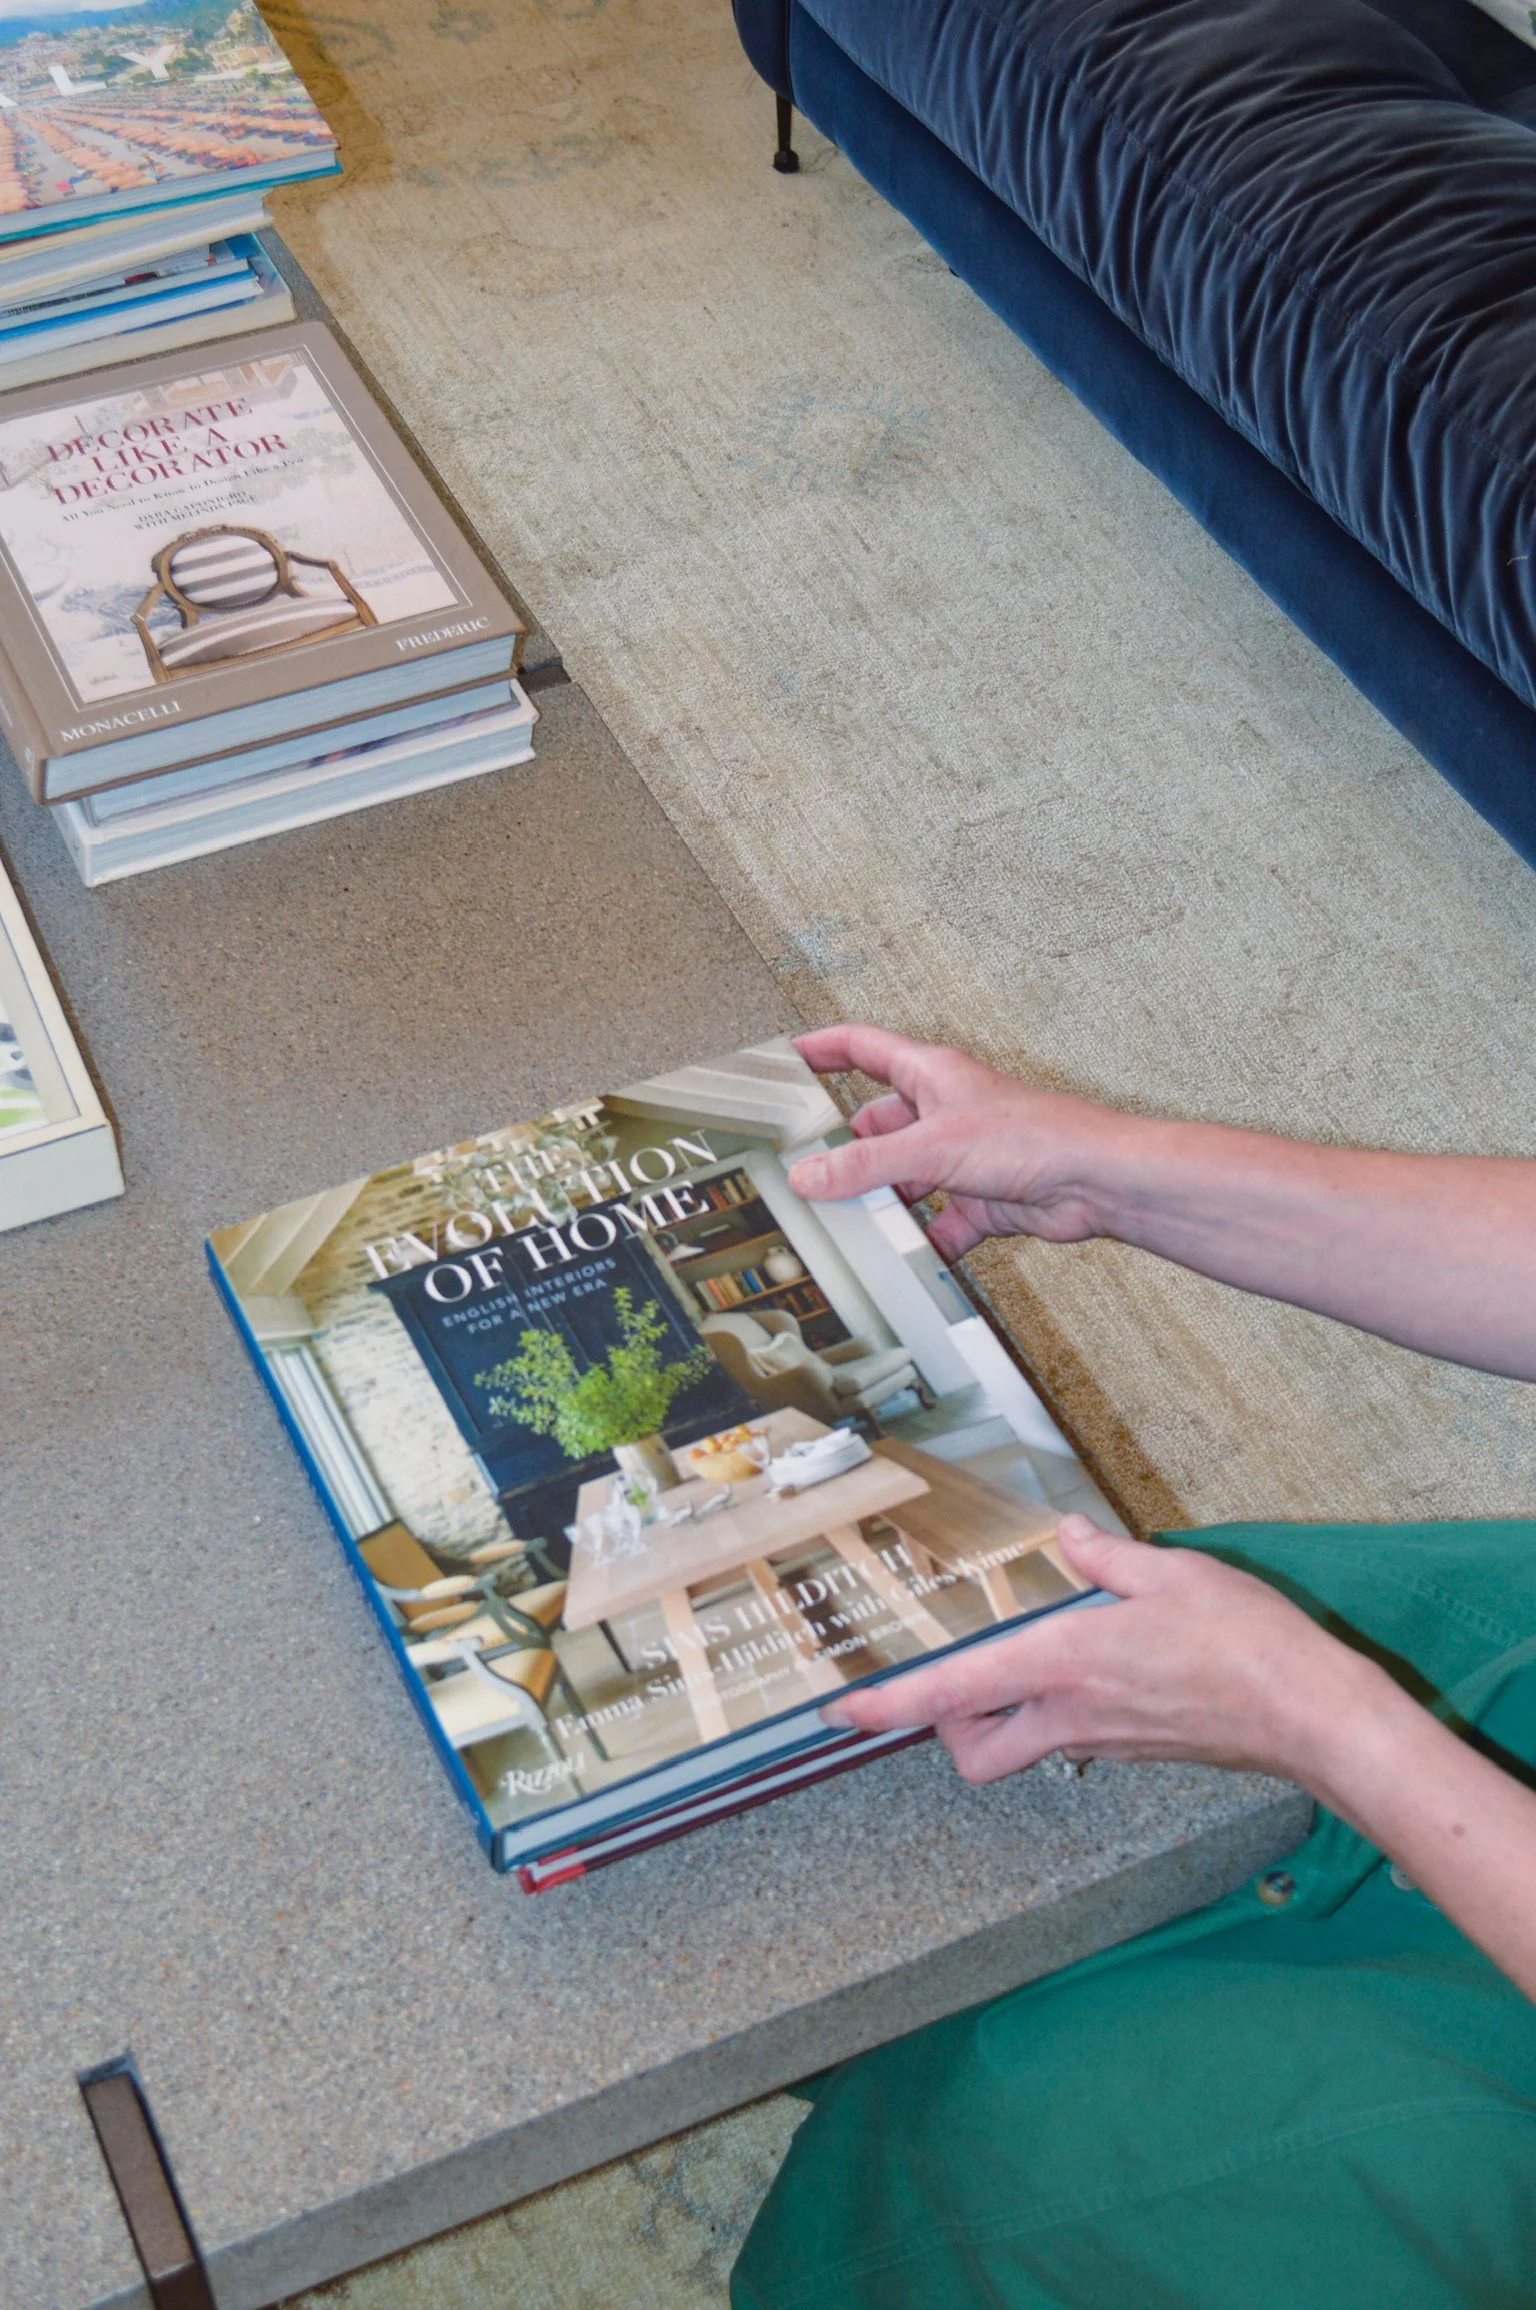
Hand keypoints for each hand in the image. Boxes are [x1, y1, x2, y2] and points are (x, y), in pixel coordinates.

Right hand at [787, 1023, 1133, 1257]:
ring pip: (904, 1177)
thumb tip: (808, 1175)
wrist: (1097, 1181)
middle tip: (804, 1170)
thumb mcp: (932, 1146)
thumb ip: (866, 1164)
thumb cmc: (1035, 1137)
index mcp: (930, 1075)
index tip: (785, 1059)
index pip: (862, 1048)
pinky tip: (903, 1260)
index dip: (821, 1049)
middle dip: (845, 1149)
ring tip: (844, 1223)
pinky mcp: (983, 1198)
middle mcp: (944, 1111)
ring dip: (881, 1200)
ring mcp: (963, 1156)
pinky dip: (923, 1242)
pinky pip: (940, 1223)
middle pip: (878, 1124)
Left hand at [821, 1517, 1380, 1787]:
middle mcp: (1070, 1716)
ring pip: (1023, 1748)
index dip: (887, 1705)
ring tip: (1026, 1664)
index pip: (950, 1694)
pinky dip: (1063, 1711)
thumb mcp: (1172, 1573)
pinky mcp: (1138, 1751)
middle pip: (974, 1752)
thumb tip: (1068, 1535)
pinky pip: (1075, 1739)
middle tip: (948, 1682)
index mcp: (1062, 1665)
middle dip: (946, 1729)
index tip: (841, 1711)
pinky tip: (1098, 1667)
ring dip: (1004, 1719)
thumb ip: (1108, 1556)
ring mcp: (1104, 1743)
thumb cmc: (1246, 1643)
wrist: (1312, 1717)